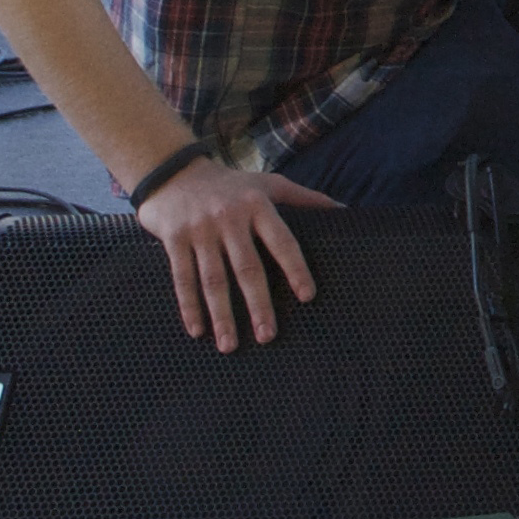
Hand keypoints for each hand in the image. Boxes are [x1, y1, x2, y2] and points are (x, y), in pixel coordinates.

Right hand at [137, 158, 339, 349]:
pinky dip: (189, 307)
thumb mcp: (269, 184)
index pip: (282, 241)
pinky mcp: (174, 240)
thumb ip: (305, 198)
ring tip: (230, 345)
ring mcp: (200, 230)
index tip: (307, 297)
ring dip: (222, 315)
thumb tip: (345, 209)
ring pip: (213, 279)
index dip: (295, 268)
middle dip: (258, 305)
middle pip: (247, 267)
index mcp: (257, 205)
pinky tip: (197, 331)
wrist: (173, 173)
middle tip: (268, 337)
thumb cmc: (231, 184)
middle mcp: (229, 218)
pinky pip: (182, 278)